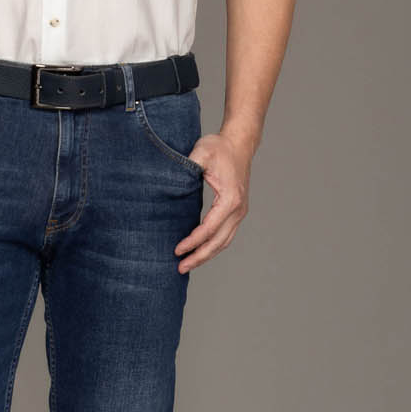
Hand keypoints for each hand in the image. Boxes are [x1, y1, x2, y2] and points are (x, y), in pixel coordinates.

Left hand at [173, 127, 254, 271]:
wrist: (239, 143)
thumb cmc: (219, 147)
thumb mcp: (202, 152)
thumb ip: (188, 166)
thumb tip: (171, 181)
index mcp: (230, 199)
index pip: (209, 228)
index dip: (193, 241)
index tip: (177, 250)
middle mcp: (238, 209)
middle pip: (219, 242)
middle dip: (199, 257)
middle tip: (180, 268)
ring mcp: (240, 211)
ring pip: (224, 242)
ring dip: (206, 255)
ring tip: (188, 264)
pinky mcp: (237, 211)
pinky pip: (226, 235)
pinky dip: (213, 246)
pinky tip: (199, 251)